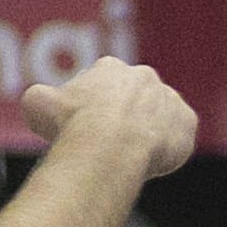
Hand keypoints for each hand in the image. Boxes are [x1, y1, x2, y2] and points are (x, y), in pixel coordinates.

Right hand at [20, 56, 197, 180]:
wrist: (110, 145)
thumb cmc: (71, 124)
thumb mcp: (38, 105)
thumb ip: (41, 99)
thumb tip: (42, 103)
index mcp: (110, 68)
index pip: (104, 84)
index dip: (96, 106)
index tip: (91, 124)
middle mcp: (144, 77)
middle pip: (136, 99)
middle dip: (127, 116)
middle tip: (115, 140)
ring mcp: (169, 98)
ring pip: (160, 116)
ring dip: (150, 130)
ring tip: (135, 152)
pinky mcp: (188, 122)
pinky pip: (181, 134)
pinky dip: (171, 146)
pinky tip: (155, 158)